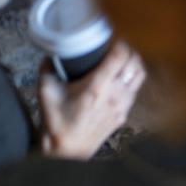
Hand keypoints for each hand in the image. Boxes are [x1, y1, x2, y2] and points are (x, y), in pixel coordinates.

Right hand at [39, 41, 144, 158]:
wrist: (67, 151)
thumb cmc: (57, 123)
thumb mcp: (45, 92)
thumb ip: (48, 68)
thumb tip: (52, 52)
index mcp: (97, 87)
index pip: (120, 56)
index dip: (121, 41)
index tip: (115, 34)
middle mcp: (115, 94)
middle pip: (135, 61)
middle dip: (130, 48)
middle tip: (120, 41)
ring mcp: (122, 104)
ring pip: (140, 74)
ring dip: (135, 61)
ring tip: (125, 54)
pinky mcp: (125, 113)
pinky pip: (136, 89)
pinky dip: (133, 76)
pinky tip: (124, 73)